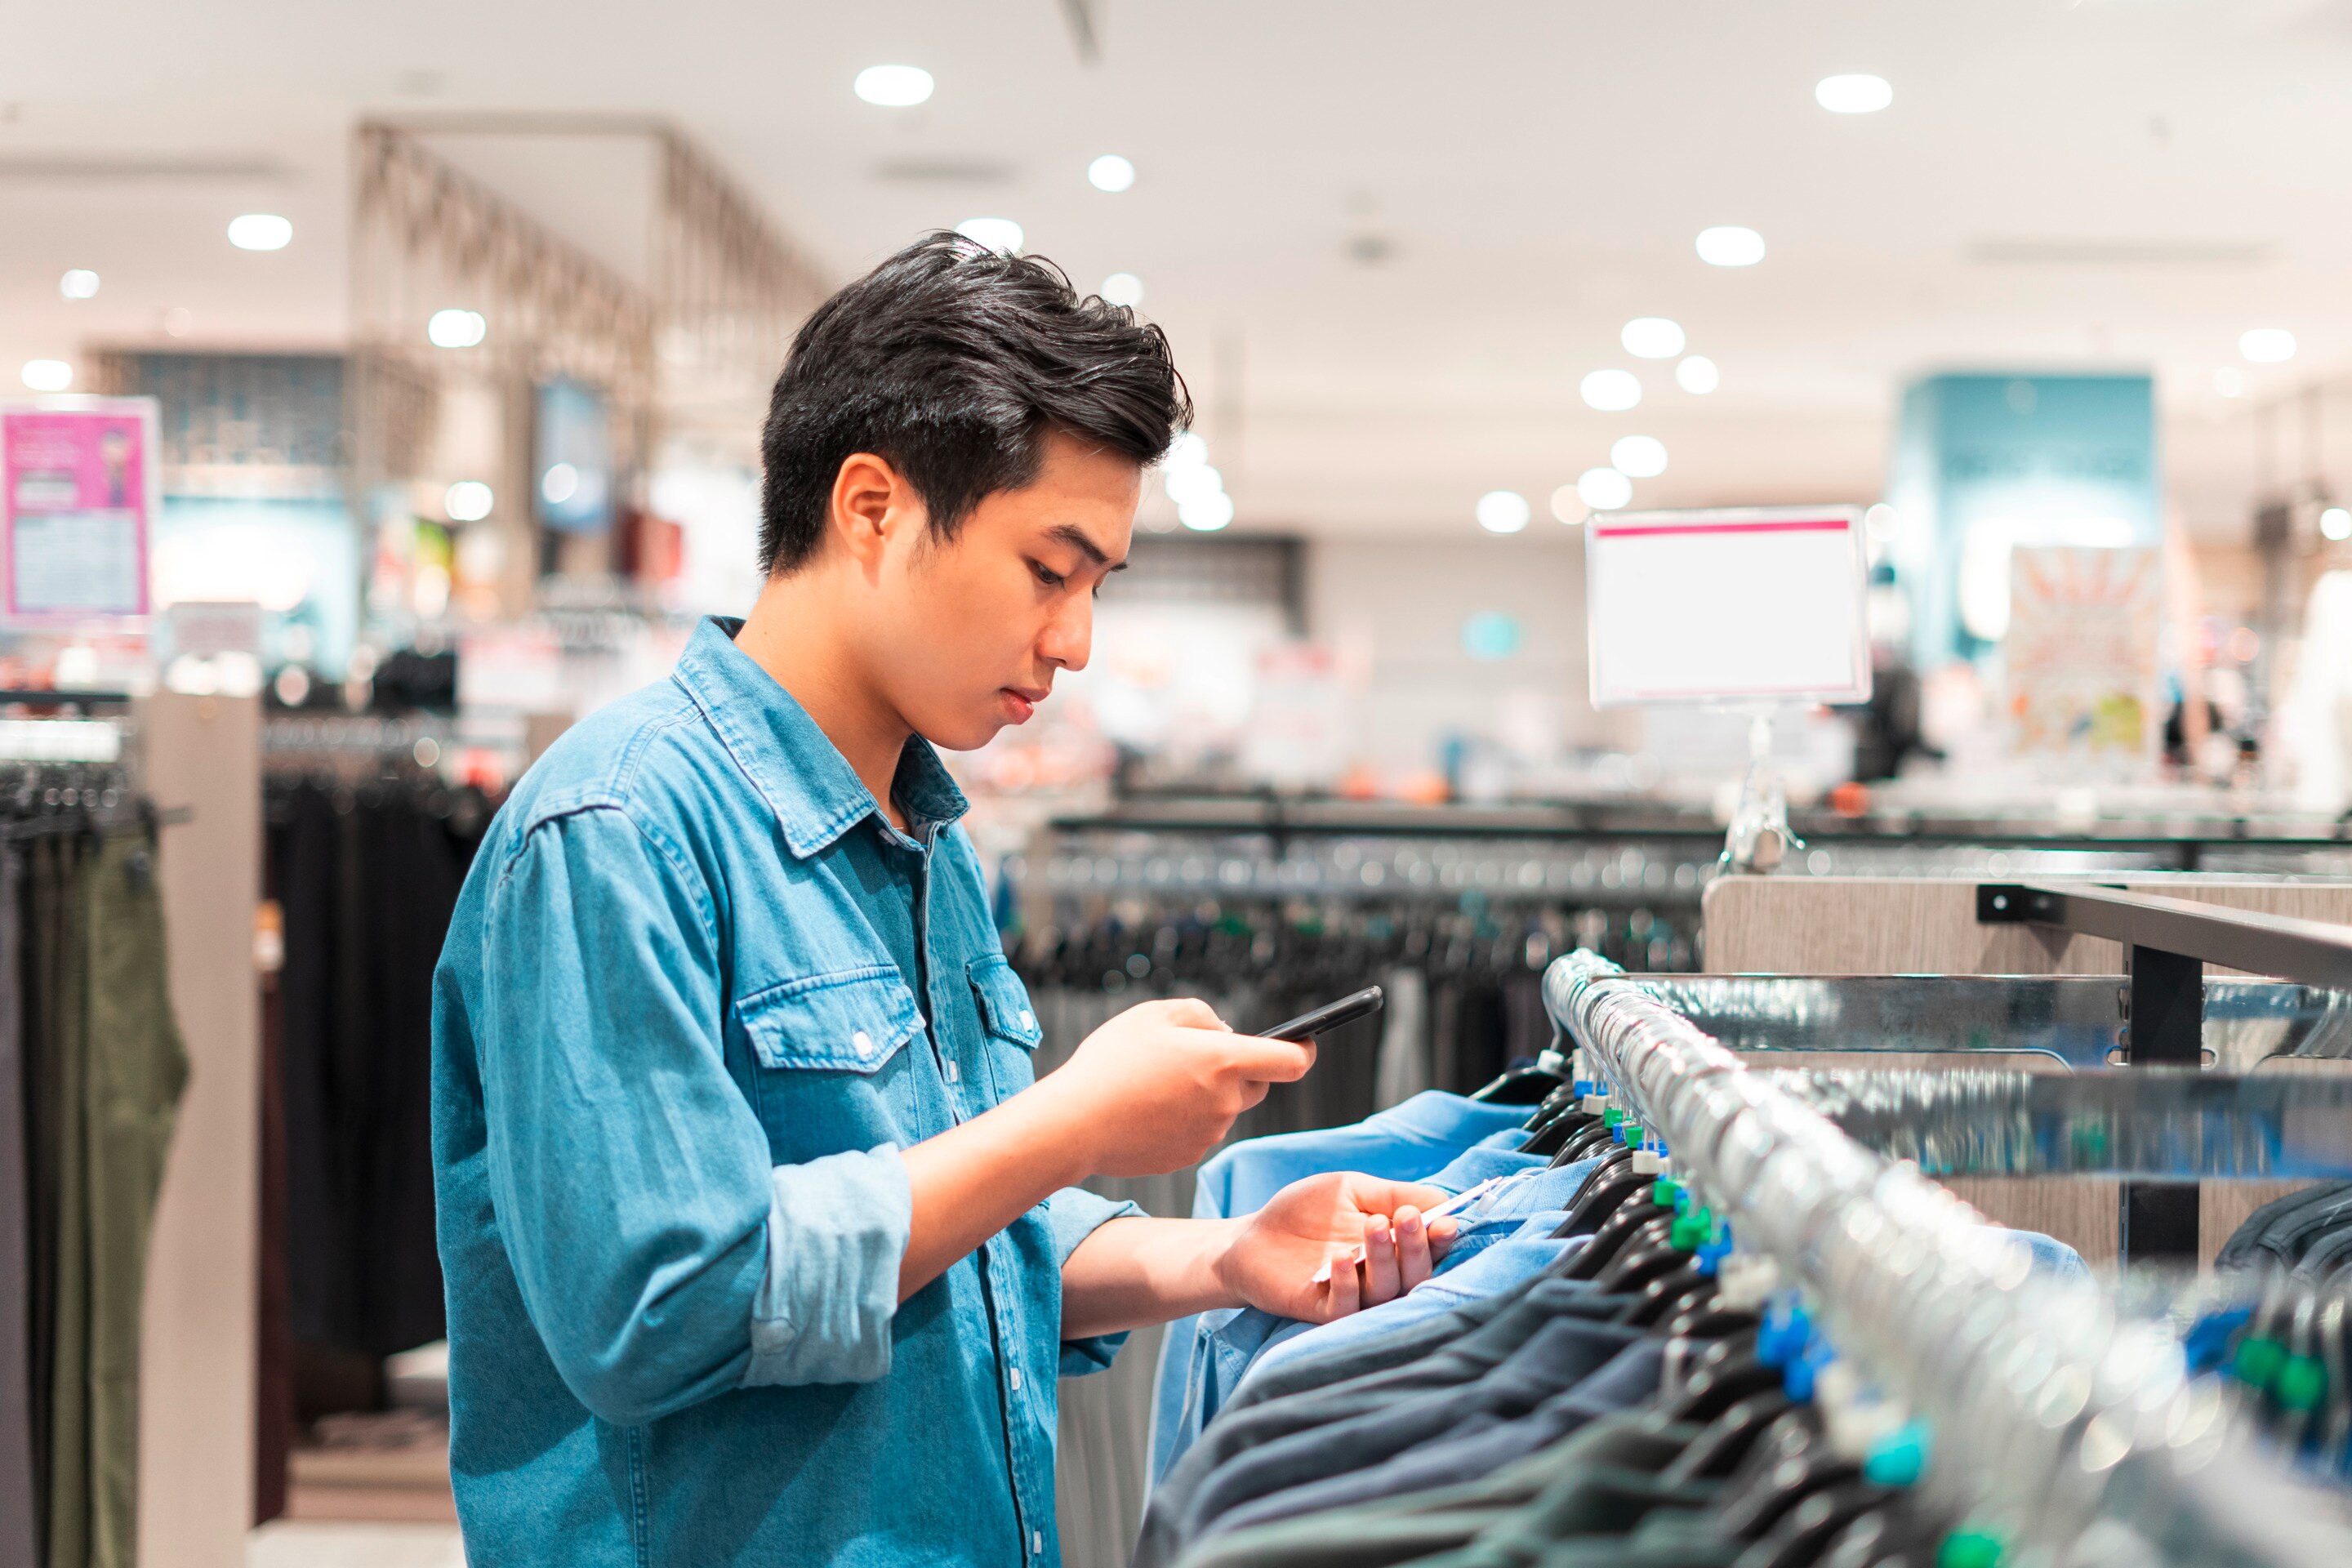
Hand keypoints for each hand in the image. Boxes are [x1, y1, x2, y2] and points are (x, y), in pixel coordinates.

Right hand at [1034, 999, 1316, 1178]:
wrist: (1073, 1125)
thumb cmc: (1111, 1062)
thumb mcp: (1154, 1015)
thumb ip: (1201, 1015)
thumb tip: (1226, 1032)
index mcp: (1225, 1062)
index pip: (1292, 1061)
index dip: (1303, 1050)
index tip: (1304, 1043)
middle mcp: (1225, 1102)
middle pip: (1258, 1085)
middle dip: (1241, 1070)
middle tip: (1197, 1058)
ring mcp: (1208, 1134)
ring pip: (1224, 1109)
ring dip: (1207, 1095)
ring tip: (1157, 1084)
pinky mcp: (1187, 1156)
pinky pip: (1198, 1132)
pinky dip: (1183, 1120)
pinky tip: (1147, 1110)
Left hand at [1212, 1173, 1457, 1323]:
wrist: (1251, 1237)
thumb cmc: (1304, 1212)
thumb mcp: (1351, 1190)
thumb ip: (1393, 1194)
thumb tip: (1442, 1199)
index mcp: (1392, 1248)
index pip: (1428, 1250)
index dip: (1439, 1239)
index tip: (1445, 1221)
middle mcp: (1379, 1277)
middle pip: (1414, 1274)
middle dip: (1416, 1246)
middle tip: (1408, 1217)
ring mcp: (1353, 1296)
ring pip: (1385, 1290)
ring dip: (1384, 1259)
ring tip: (1375, 1226)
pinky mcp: (1322, 1311)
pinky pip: (1346, 1308)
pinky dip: (1348, 1284)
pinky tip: (1341, 1258)